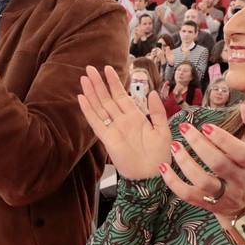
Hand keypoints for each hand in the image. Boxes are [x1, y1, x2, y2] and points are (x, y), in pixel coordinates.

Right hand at [78, 65, 170, 179]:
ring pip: (100, 107)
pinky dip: (88, 110)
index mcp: (135, 117)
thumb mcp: (163, 130)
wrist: (152, 176)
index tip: (107, 69)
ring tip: (84, 78)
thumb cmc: (160, 156)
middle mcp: (122, 121)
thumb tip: (152, 92)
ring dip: (91, 93)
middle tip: (89, 68)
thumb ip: (157, 111)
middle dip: (98, 83)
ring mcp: (113, 129)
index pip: (121, 95)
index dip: (114, 82)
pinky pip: (96, 122)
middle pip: (107, 98)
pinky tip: (82, 99)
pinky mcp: (107, 139)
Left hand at [161, 104, 244, 224]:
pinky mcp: (207, 204)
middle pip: (219, 164)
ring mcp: (224, 195)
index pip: (240, 152)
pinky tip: (163, 167)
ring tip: (174, 145)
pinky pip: (188, 195)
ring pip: (203, 181)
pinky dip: (173, 182)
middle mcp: (240, 181)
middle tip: (185, 128)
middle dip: (200, 146)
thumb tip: (244, 106)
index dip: (222, 139)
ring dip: (185, 163)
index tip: (205, 125)